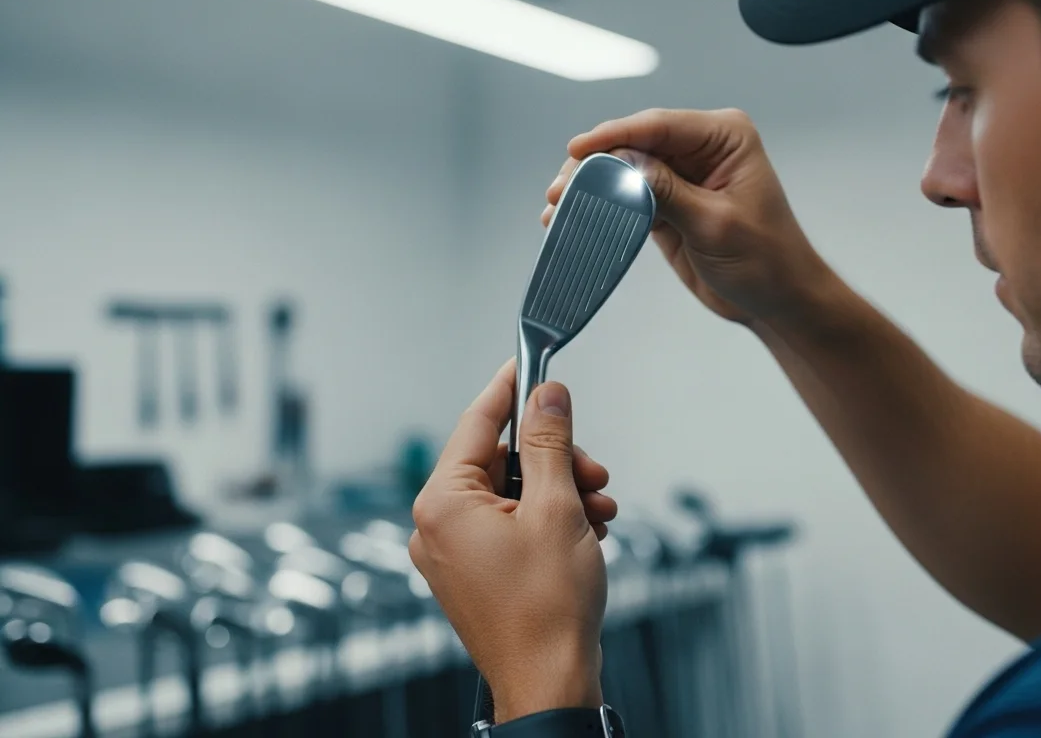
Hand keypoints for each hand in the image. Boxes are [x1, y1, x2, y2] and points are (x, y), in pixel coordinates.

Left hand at [409, 359, 614, 721]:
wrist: (550, 683)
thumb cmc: (547, 610)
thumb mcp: (557, 508)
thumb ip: (549, 443)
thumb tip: (547, 396)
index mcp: (443, 503)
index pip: (477, 423)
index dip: (509, 390)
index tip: (528, 364)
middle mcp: (437, 526)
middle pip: (500, 460)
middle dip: (555, 460)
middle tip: (594, 473)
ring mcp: (453, 554)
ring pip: (512, 494)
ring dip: (560, 493)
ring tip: (598, 512)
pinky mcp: (474, 573)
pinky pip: (510, 525)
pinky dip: (549, 520)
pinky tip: (585, 532)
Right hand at [544, 108, 838, 326]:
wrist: (777, 300)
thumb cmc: (767, 259)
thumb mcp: (715, 224)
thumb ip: (668, 191)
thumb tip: (623, 165)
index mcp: (725, 136)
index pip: (660, 124)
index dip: (614, 134)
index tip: (579, 149)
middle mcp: (702, 147)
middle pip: (634, 142)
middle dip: (595, 163)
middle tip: (561, 189)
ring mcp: (683, 173)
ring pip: (624, 167)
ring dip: (591, 185)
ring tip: (558, 205)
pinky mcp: (668, 202)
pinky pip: (627, 195)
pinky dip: (602, 204)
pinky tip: (575, 216)